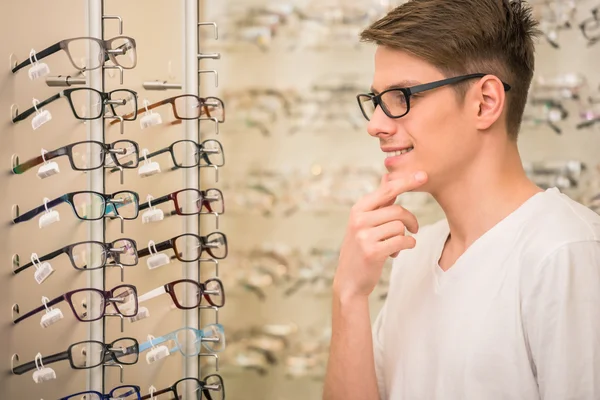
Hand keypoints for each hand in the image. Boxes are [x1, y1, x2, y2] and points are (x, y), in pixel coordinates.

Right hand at [333, 171, 427, 299]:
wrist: (349, 280)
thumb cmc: (361, 248)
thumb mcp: (364, 222)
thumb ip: (378, 201)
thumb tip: (387, 177)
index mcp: (358, 209)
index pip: (387, 190)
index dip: (407, 182)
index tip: (424, 175)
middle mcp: (359, 219)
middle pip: (398, 211)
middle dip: (410, 221)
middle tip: (414, 229)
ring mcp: (364, 235)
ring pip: (400, 227)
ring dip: (405, 237)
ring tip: (394, 246)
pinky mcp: (372, 251)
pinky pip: (402, 241)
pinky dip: (406, 246)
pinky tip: (396, 252)